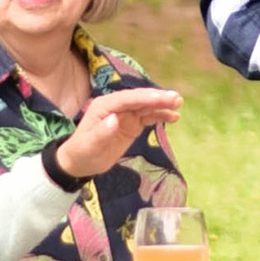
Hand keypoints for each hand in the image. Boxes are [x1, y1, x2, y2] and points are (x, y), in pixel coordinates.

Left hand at [56, 82, 183, 178]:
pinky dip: (160, 116)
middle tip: (176, 98)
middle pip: (140, 99)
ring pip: (146, 106)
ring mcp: (125, 114)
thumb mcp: (90, 145)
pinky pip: (148, 117)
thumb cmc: (82, 153)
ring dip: (162, 105)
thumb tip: (115, 119)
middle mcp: (116, 106)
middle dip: (157, 98)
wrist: (80, 163)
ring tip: (178, 104)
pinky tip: (173, 117)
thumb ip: (102, 132)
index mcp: (105, 105)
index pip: (127, 98)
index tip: (161, 98)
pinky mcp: (132, 124)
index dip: (144, 97)